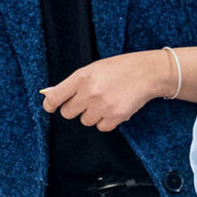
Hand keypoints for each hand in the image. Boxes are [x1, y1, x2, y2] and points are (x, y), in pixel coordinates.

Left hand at [41, 50, 173, 130]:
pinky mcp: (115, 117)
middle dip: (76, 108)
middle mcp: (90, 92)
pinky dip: (107, 121)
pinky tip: (114, 108)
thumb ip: (74, 83)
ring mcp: (102, 106)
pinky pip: (101, 127)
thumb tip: (52, 95)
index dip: (50, 105)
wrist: (146, 73)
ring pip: (85, 121)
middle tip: (88, 100)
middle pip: (68, 113)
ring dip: (93, 115)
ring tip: (105, 101)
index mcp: (82, 77)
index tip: (50, 108)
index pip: (55, 97)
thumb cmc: (120, 68)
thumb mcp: (93, 69)